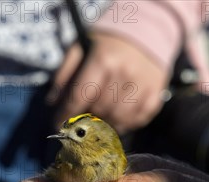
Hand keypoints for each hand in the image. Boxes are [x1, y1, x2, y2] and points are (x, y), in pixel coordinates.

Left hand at [50, 33, 169, 134]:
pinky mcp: (155, 94)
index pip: (79, 96)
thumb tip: (53, 102)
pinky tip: (118, 119)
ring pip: (118, 118)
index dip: (65, 114)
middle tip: (81, 117)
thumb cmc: (107, 42)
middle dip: (86, 117)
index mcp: (102, 60)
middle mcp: (124, 73)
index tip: (57, 124)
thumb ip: (65, 73)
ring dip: (105, 123)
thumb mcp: (81, 48)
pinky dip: (126, 124)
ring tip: (99, 119)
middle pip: (98, 110)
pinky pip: (138, 120)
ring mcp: (142, 85)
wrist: (147, 31)